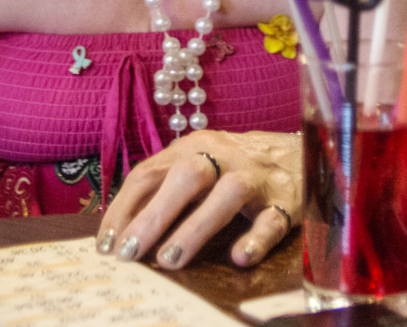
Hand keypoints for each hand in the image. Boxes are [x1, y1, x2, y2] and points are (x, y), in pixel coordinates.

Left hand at [97, 130, 299, 269]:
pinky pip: (272, 219)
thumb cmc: (232, 168)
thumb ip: (164, 189)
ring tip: (170, 260)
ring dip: (196, 227)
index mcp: (193, 147)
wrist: (299, 154)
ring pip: (228, 194)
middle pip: (186, 176)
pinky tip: (239, 257)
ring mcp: (256, 178)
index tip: (106, 244)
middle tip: (128, 254)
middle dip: (153, 216)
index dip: (124, 209)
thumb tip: (121, 232)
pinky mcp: (286, 202)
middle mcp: (222, 157)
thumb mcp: (196, 166)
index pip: (150, 173)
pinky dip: (256, 239)